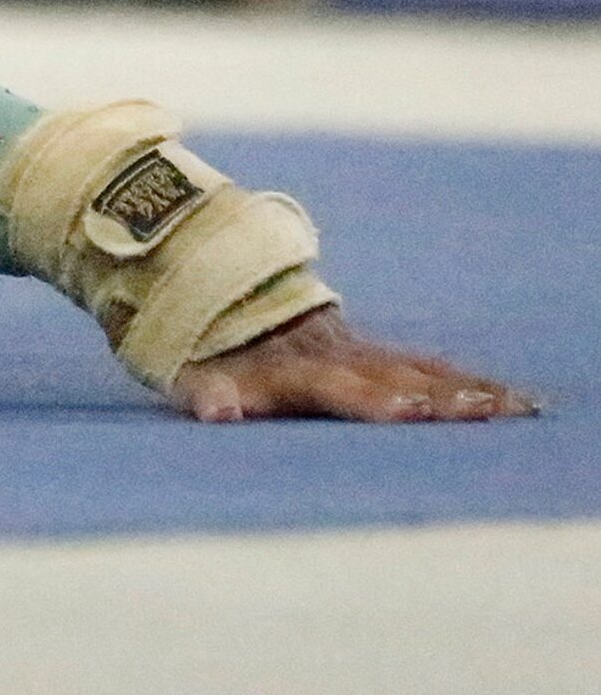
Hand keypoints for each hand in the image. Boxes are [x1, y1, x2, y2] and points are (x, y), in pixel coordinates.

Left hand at [167, 305, 534, 421]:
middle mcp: (335, 356)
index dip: (370, 399)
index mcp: (292, 369)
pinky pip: (430, 368)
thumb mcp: (192, 374)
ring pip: (420, 371)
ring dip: (463, 390)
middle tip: (480, 410)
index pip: (337, 386)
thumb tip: (213, 411)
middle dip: (436, 396)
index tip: (408, 411)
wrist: (221, 292)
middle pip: (393, 378)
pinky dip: (470, 382)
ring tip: (509, 407)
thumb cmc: (206, 354)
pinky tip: (512, 400)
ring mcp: (361, 352)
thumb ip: (207, 394)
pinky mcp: (379, 355)